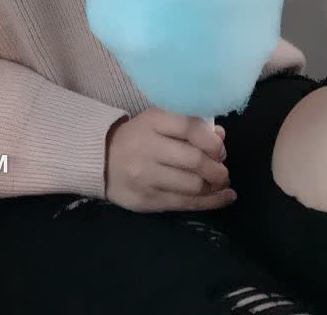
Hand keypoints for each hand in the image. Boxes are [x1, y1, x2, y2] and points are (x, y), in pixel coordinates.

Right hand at [104, 108, 234, 212]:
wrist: (101, 160)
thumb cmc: (138, 137)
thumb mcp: (159, 122)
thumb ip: (190, 126)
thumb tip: (221, 137)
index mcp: (152, 122)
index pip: (190, 127)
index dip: (212, 140)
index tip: (220, 149)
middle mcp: (148, 149)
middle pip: (194, 160)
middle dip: (217, 168)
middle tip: (223, 170)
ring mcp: (146, 177)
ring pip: (192, 185)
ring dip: (214, 186)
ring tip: (220, 183)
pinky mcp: (147, 201)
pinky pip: (185, 204)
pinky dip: (210, 202)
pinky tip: (224, 197)